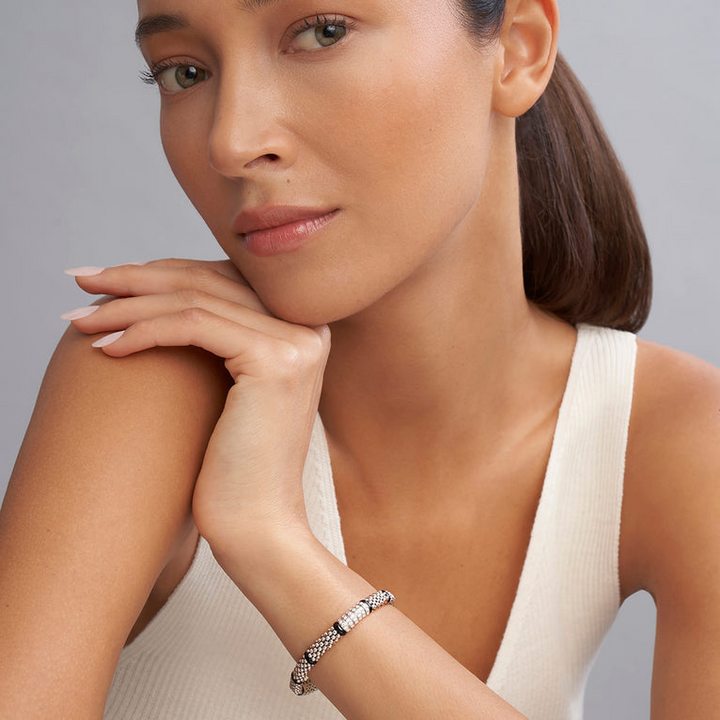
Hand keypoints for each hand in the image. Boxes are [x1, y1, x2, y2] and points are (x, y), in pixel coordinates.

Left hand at [64, 258, 330, 554]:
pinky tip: (107, 349)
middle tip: (81, 282)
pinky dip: (143, 331)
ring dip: (127, 305)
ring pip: (195, 299)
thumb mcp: (227, 389)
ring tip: (79, 320)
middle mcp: (307, 327)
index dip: (161, 272)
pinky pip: (194, 326)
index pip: (223, 277)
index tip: (108, 281)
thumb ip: (218, 340)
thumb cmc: (233, 467)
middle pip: (208, 279)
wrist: (257, 525)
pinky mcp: (275, 363)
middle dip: (135, 278)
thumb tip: (154, 298)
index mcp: (300, 328)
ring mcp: (296, 342)